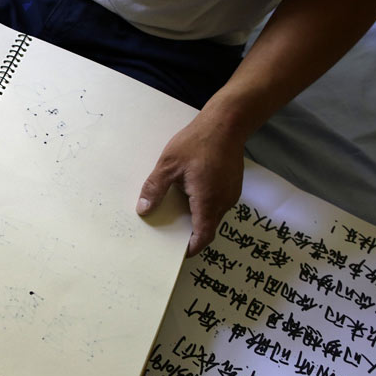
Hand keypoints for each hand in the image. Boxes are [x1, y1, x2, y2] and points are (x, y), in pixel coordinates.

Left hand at [136, 107, 245, 255]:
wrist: (226, 122)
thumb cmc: (197, 142)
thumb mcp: (168, 165)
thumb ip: (154, 189)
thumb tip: (143, 210)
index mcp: (208, 200)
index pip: (202, 236)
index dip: (191, 248)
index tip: (177, 253)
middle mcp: (223, 201)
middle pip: (207, 227)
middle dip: (190, 233)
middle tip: (169, 230)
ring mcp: (231, 193)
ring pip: (213, 214)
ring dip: (196, 216)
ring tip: (176, 210)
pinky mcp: (232, 184)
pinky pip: (217, 202)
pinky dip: (204, 204)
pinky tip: (189, 193)